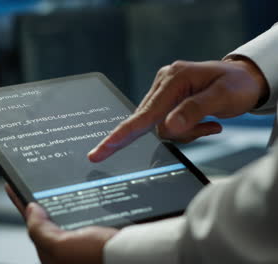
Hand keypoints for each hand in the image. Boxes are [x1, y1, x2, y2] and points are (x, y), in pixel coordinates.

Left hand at [5, 184, 117, 263]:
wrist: (139, 255)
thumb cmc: (101, 258)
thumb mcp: (61, 247)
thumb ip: (40, 229)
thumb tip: (32, 209)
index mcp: (55, 252)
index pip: (32, 222)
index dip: (20, 202)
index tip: (11, 184)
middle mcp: (69, 246)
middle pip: (50, 216)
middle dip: (43, 197)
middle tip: (34, 175)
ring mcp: (85, 238)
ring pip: (69, 211)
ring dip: (64, 194)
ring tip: (57, 176)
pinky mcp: (102, 230)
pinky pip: (87, 209)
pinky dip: (83, 197)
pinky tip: (84, 186)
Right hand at [88, 59, 268, 161]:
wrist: (245, 78)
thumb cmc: (237, 85)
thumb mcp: (223, 97)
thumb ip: (194, 111)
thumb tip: (168, 127)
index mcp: (173, 78)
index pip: (144, 113)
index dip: (123, 134)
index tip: (102, 150)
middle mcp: (163, 82)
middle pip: (151, 123)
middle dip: (176, 133)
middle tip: (194, 128)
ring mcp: (163, 91)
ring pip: (160, 127)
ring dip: (185, 132)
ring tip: (211, 123)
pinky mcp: (166, 100)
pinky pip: (167, 124)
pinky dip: (186, 129)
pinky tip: (207, 122)